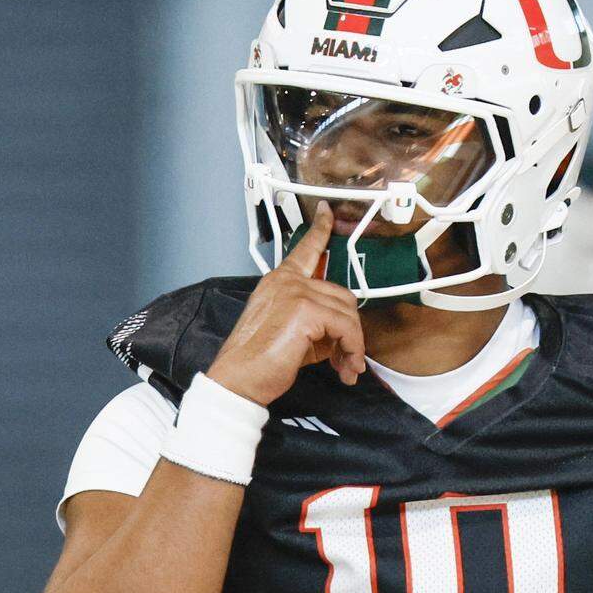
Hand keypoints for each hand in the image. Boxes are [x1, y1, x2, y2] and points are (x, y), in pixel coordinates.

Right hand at [207, 201, 365, 405]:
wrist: (239, 379)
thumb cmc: (257, 362)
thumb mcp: (289, 333)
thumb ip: (315, 322)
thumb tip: (341, 333)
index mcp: (279, 281)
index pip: (304, 250)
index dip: (321, 231)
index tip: (328, 213)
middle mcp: (287, 281)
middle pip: (341, 294)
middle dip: (350, 329)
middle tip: (347, 359)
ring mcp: (296, 292)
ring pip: (347, 312)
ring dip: (353, 344)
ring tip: (346, 369)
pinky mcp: (305, 310)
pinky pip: (346, 326)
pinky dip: (352, 348)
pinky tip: (345, 367)